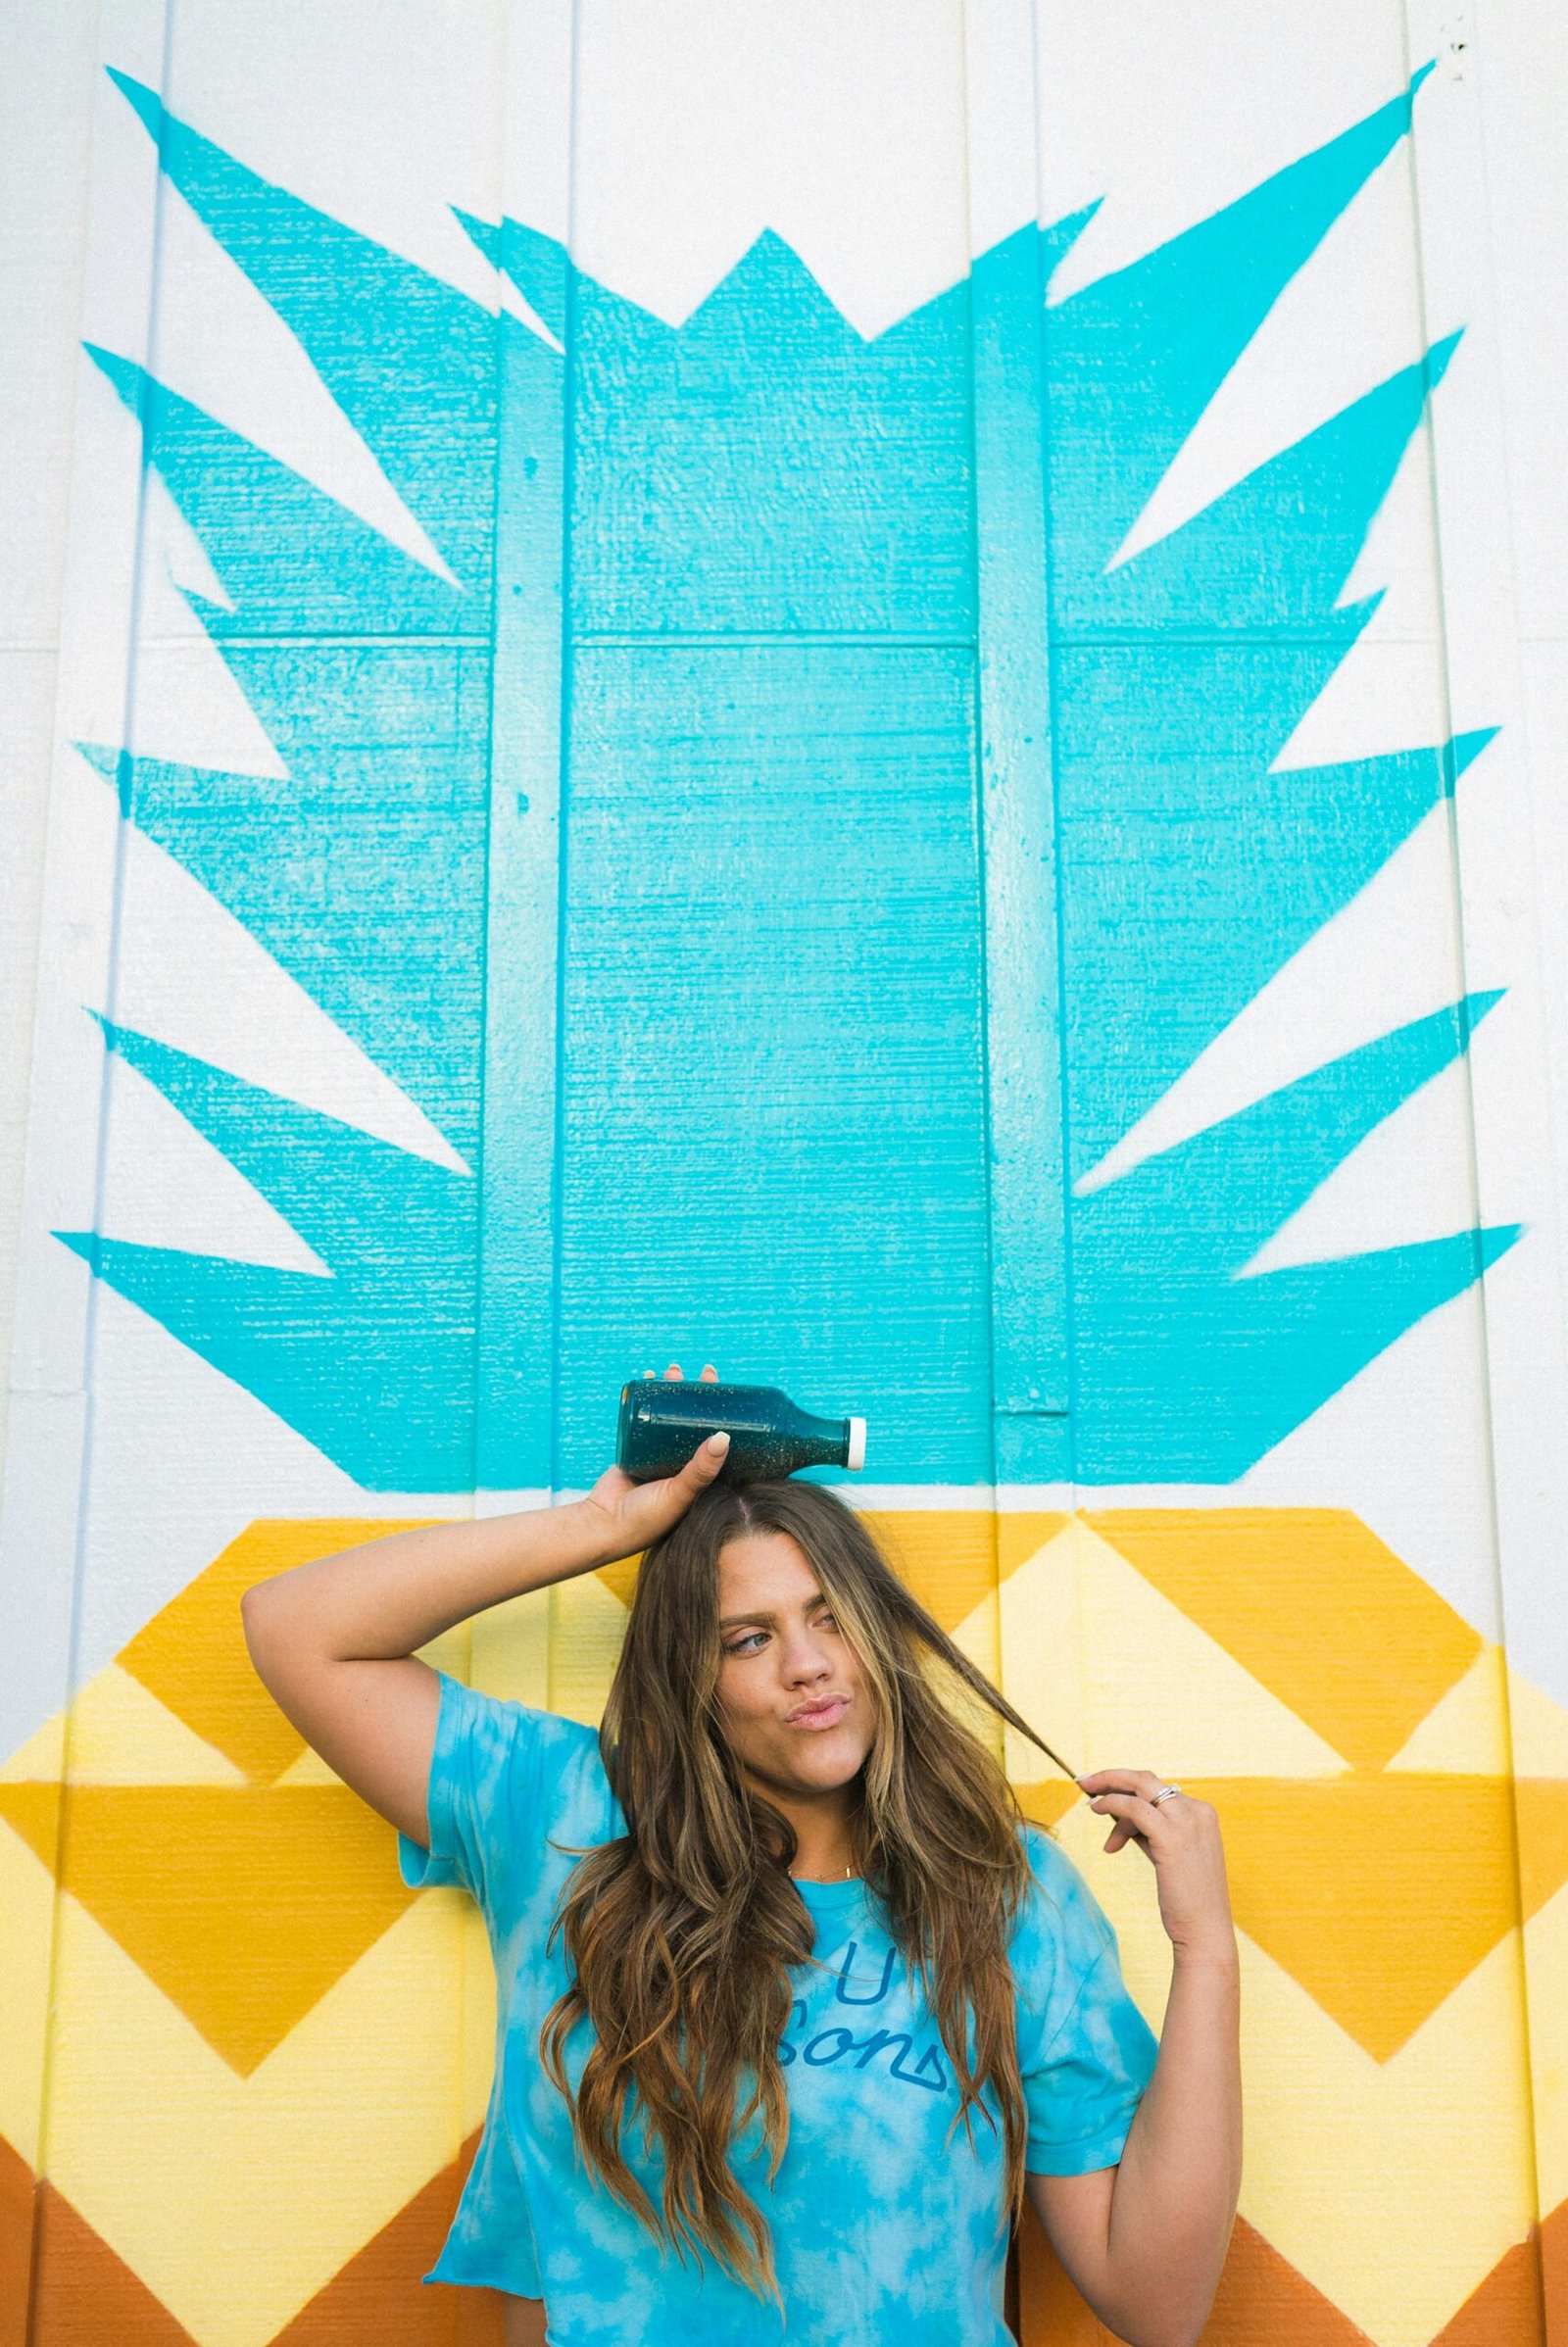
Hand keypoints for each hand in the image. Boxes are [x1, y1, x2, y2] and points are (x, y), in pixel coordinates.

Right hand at [578, 1362, 725, 1564]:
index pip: (719, 1438)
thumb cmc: (647, 1519)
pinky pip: (645, 1419)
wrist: (602, 1526)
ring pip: (671, 1417)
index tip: (730, 1391)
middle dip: (699, 1395)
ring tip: (674, 1370)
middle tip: (704, 1373)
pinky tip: (650, 1379)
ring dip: (673, 1392)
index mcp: (700, 1478)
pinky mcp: (636, 1450)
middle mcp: (682, 1465)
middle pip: (696, 1422)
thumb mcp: (680, 1494)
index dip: (726, 1414)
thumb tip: (725, 1436)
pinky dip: (648, 1399)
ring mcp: (659, 1456)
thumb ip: (701, 1469)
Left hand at [1077, 1769, 1235, 1966]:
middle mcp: (1198, 1811)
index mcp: (1202, 1813)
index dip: (1126, 1789)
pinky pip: (1133, 1808)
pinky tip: (1096, 1810)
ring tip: (1087, 1801)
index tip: (1101, 1790)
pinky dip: (1111, 1804)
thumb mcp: (1168, 1853)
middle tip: (1084, 1781)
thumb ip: (1150, 1830)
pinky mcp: (1171, 1837)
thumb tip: (1119, 1815)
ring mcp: (1187, 1822)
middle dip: (1112, 1776)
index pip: (1157, 1790)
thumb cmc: (1185, 1898)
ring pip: (1139, 1787)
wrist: (1204, 1931)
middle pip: (1147, 1779)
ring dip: (1107, 1789)